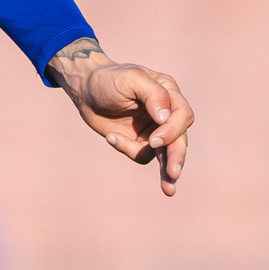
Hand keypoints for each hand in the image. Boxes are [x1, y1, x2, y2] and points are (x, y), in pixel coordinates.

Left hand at [50, 41, 193, 194]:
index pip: (182, 116)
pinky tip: (111, 137)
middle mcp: (166, 114)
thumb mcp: (131, 79)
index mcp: (169, 94)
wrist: (85, 88)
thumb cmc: (109, 79)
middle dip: (176, 158)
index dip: (172, 130)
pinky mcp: (140, 142)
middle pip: (179, 139)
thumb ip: (153, 95)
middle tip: (173, 174)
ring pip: (166, 154)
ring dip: (166, 170)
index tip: (154, 140)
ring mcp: (154, 130)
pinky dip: (127, 150)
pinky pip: (141, 155)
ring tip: (168, 190)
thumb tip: (165, 119)